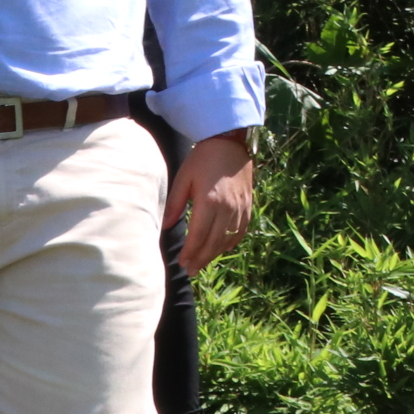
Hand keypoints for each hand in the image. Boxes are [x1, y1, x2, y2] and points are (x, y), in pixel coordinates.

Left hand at [166, 130, 255, 270]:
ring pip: (228, 239)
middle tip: (190, 270)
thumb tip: (166, 226)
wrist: (229, 143)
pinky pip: (241, 230)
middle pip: (214, 242)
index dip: (190, 252)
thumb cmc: (202, 159)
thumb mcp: (184, 178)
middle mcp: (227, 207)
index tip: (182, 263)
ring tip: (203, 262)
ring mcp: (240, 207)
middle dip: (201, 258)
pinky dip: (231, 242)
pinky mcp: (248, 205)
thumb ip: (175, 203)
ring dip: (215, 253)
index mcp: (209, 201)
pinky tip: (222, 248)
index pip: (199, 235)